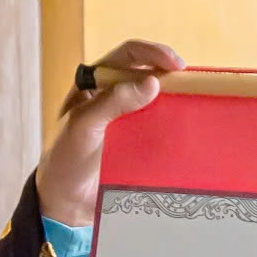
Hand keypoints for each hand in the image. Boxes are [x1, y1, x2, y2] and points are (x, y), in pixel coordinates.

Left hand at [36, 38, 184, 229]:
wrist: (65, 203)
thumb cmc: (64, 159)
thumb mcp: (83, 126)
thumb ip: (112, 102)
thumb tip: (152, 82)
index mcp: (95, 83)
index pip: (128, 54)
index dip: (153, 53)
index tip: (176, 65)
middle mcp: (114, 96)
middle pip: (149, 73)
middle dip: (171, 75)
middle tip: (192, 85)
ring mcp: (127, 120)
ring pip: (158, 101)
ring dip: (176, 101)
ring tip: (193, 105)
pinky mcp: (138, 144)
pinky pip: (161, 129)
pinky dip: (174, 127)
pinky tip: (185, 131)